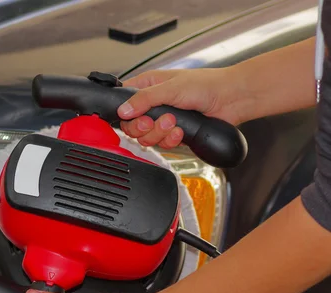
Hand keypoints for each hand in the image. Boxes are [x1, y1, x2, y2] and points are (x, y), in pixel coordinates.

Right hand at [117, 67, 248, 148]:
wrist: (231, 99)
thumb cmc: (207, 85)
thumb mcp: (170, 88)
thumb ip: (144, 99)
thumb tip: (123, 110)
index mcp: (148, 86)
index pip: (123, 101)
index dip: (124, 112)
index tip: (133, 116)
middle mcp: (153, 104)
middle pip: (132, 125)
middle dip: (143, 127)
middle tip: (154, 121)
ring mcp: (163, 120)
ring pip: (146, 137)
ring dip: (159, 133)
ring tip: (173, 123)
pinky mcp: (173, 134)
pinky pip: (162, 144)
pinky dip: (171, 140)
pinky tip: (180, 132)